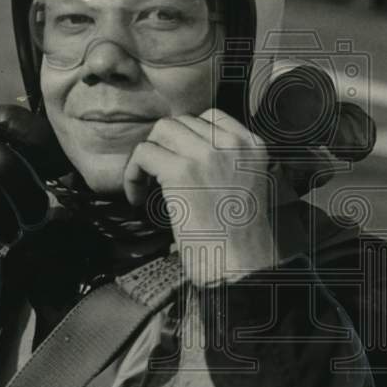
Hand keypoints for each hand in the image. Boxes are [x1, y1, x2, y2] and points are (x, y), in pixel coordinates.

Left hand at [123, 109, 274, 285]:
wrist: (243, 268)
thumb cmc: (243, 242)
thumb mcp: (247, 189)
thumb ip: (227, 164)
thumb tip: (185, 154)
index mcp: (254, 146)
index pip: (211, 117)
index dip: (187, 138)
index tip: (178, 163)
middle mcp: (233, 143)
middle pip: (182, 122)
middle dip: (165, 146)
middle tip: (157, 177)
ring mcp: (207, 154)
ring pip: (161, 131)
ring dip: (148, 156)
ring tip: (146, 187)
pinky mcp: (182, 171)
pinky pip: (143, 153)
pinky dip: (133, 174)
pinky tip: (137, 198)